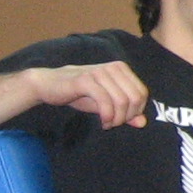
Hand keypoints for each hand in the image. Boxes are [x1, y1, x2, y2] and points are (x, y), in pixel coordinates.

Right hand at [29, 62, 150, 130]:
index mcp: (121, 69)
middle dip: (127, 116)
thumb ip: (126, 112)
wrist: (49, 85)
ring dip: (116, 119)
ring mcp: (99, 72)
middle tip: (114, 123)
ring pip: (122, 101)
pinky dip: (107, 116)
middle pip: (135, 98)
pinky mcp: (85, 80)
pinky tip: (103, 122)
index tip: (122, 119)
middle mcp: (113, 68)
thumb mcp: (106, 104)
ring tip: (107, 124)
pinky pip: (105, 101)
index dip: (136, 111)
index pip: (142, 93)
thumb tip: (143, 123)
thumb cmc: (79, 93)